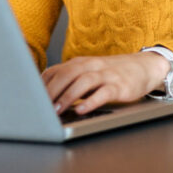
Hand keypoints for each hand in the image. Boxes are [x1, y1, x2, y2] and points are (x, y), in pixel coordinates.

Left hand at [42, 52, 170, 114]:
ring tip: (57, 109)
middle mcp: (91, 65)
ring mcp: (105, 74)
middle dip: (51, 90)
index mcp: (80, 63)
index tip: (30, 97)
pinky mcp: (119, 85)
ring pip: (83, 82)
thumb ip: (69, 80)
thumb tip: (44, 94)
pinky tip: (82, 110)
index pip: (56, 71)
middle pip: (67, 74)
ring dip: (68, 96)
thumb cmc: (110, 73)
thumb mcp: (88, 72)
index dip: (42, 84)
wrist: (143, 67)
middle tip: (40, 105)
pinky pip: (103, 92)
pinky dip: (91, 101)